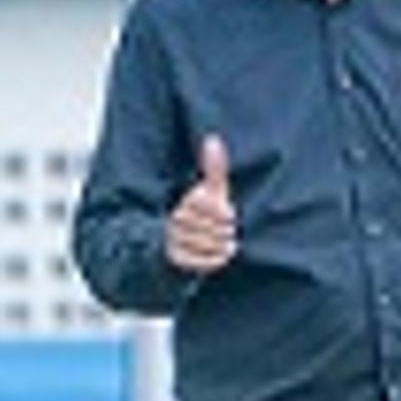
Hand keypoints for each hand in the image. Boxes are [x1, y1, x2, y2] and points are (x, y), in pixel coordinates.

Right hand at [165, 134, 235, 275]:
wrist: (173, 244)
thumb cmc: (198, 214)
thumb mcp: (208, 191)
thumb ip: (213, 168)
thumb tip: (213, 139)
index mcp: (186, 202)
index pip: (214, 207)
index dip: (226, 212)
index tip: (225, 213)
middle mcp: (176, 220)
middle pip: (217, 226)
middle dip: (225, 229)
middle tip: (223, 230)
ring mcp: (174, 240)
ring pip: (214, 243)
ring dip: (222, 244)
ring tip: (221, 241)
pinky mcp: (175, 259)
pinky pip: (208, 261)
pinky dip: (216, 258)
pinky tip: (217, 253)